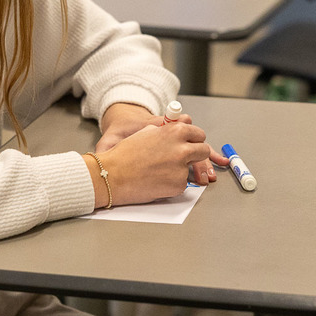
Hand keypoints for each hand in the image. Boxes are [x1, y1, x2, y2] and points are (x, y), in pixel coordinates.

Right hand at [96, 103, 229, 185]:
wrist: (112, 174)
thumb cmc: (125, 153)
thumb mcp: (147, 132)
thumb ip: (167, 131)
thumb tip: (180, 129)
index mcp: (176, 132)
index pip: (198, 134)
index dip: (194, 139)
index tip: (191, 143)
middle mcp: (182, 149)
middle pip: (203, 150)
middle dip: (196, 154)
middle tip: (183, 158)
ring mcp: (181, 169)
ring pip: (192, 168)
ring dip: (181, 169)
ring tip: (161, 170)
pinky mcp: (178, 186)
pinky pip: (182, 183)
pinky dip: (172, 183)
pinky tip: (156, 180)